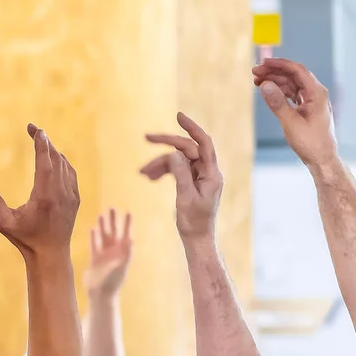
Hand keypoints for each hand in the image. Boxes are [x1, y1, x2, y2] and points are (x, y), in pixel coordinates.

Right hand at [0, 124, 79, 256]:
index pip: (45, 163)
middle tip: (33, 128)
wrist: (51, 254)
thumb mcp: (5, 224)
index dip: (41, 144)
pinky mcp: (75, 198)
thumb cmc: (26, 239)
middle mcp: (61, 194)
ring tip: (40, 141)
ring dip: (52, 150)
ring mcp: (71, 195)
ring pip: (64, 164)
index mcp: (44, 198)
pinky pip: (70, 172)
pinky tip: (52, 157)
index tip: (36, 129)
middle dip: (45, 141)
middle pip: (55, 158)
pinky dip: (61, 161)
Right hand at [84, 207, 133, 299]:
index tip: (128, 212)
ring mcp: (104, 255)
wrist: (101, 295)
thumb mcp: (121, 267)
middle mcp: (114, 252)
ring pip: (103, 237)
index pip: (126, 235)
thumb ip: (126, 253)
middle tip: (111, 208)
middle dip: (113, 221)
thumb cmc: (113, 282)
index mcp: (122, 253)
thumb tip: (130, 239)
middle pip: (114, 233)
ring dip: (103, 226)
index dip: (127, 224)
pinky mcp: (95, 259)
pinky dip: (94, 237)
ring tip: (101, 215)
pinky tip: (92, 229)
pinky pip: (94, 245)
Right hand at [141, 113, 223, 244]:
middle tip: (147, 138)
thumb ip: (181, 174)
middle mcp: (207, 171)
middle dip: (167, 144)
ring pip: (178, 160)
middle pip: (187, 149)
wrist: (196, 239)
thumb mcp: (186, 198)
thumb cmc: (194, 222)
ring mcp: (199, 176)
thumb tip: (174, 153)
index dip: (192, 128)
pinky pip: (176, 169)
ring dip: (160, 163)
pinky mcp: (191, 181)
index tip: (178, 116)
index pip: (203, 143)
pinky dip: (163, 171)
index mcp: (212, 174)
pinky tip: (150, 177)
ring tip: (143, 173)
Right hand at [253, 56, 338, 171]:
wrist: (322, 159)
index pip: (297, 71)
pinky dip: (280, 91)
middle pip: (293, 76)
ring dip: (275, 81)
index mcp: (317, 93)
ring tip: (257, 81)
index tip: (263, 63)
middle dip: (274, 72)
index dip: (279, 65)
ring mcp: (312, 100)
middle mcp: (316, 93)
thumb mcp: (291, 123)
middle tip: (255, 72)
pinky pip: (293, 94)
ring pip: (292, 84)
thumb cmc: (311, 143)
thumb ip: (277, 103)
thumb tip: (264, 84)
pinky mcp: (308, 108)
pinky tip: (269, 91)